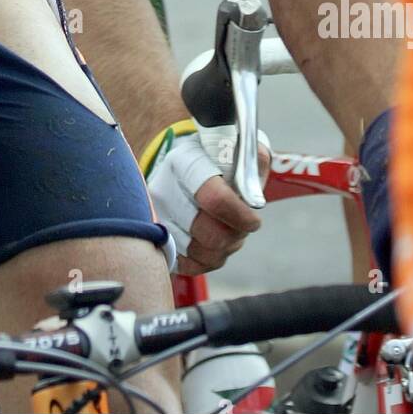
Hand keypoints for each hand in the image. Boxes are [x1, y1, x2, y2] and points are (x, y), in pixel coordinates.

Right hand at [146, 130, 269, 276]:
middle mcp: (165, 189)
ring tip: (227, 230)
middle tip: (241, 225)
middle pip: (210, 234)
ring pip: (201, 254)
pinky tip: (212, 242)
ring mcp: (158, 216)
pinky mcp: (157, 238)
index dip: (241, 216)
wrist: (188, 166)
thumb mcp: (240, 148)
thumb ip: (255, 163)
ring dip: (224, 248)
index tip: (253, 220)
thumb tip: (253, 197)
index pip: (216, 199)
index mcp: (186, 162)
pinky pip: (189, 265)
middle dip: (235, 235)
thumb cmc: (220, 159)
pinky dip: (208, 259)